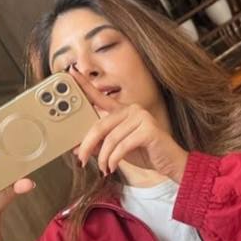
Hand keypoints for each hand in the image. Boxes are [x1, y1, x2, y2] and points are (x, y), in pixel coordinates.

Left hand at [71, 69, 188, 183]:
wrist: (170, 163)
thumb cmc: (145, 153)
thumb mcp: (117, 149)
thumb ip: (99, 145)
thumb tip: (76, 149)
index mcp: (123, 111)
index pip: (100, 97)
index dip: (85, 85)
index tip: (71, 71)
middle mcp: (132, 109)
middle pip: (100, 125)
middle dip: (87, 145)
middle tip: (81, 160)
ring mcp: (141, 117)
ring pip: (110, 139)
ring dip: (103, 158)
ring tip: (104, 168)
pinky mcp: (148, 130)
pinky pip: (122, 146)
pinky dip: (114, 160)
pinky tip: (113, 168)